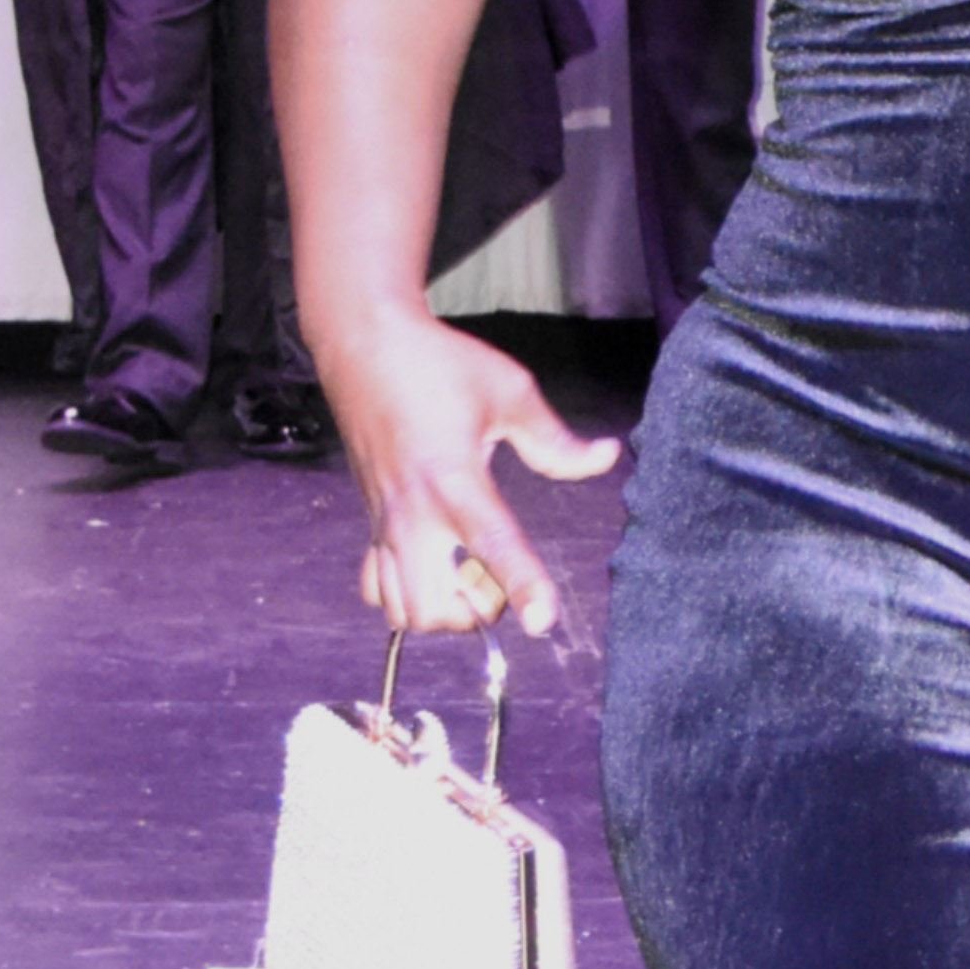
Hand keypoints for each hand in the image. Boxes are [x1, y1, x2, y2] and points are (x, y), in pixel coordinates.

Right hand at [321, 307, 618, 635]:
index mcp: (454, 478)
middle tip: (497, 574)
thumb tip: (606, 457)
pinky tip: (433, 569)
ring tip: (467, 574)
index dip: (522, 585)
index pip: (493, 544)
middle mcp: (413, 513)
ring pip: (403, 610)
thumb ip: (555, 440)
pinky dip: (405, 596)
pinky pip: (376, 590)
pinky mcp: (370, 524)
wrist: (363, 347)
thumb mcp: (509, 391)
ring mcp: (384, 524)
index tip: (544, 621)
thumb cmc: (437, 366)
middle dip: (475, 610)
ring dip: (442, 609)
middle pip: (433, 607)